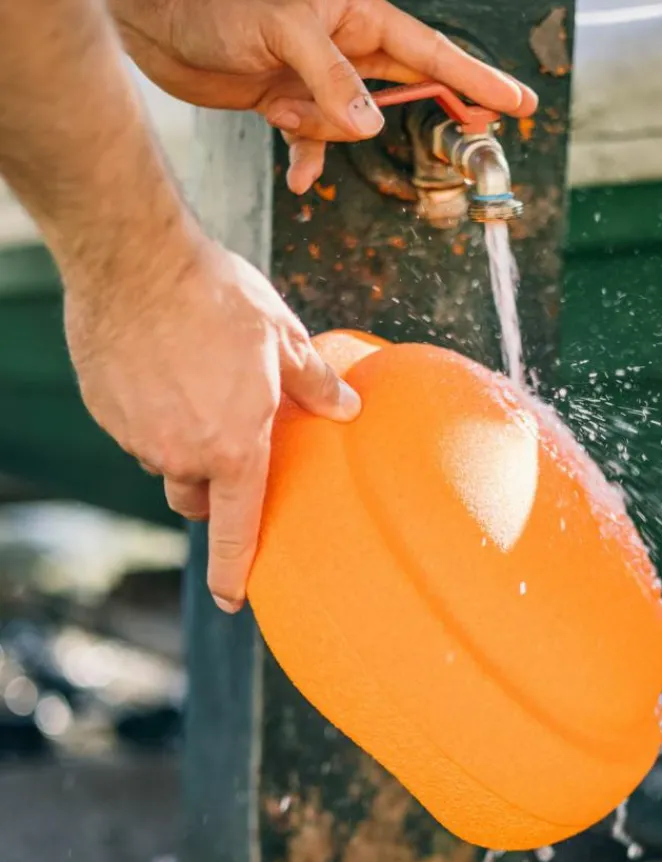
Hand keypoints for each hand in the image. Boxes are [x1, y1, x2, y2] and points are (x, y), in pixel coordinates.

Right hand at [64, 229, 360, 613]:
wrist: (137, 258)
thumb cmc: (219, 298)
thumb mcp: (284, 339)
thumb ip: (317, 385)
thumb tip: (349, 408)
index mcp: (234, 447)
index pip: (236, 529)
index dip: (233, 570)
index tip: (232, 599)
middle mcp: (182, 453)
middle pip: (196, 496)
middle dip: (212, 483)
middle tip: (229, 440)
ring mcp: (138, 434)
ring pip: (165, 460)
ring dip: (183, 441)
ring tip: (197, 385)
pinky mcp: (106, 410)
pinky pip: (135, 429)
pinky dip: (152, 414)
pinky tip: (164, 370)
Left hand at [113, 0, 537, 192]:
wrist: (153, 20)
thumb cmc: (214, 2)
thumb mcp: (282, 28)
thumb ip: (331, 79)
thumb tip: (369, 128)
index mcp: (356, 15)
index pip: (430, 52)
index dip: (476, 80)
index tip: (518, 102)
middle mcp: (344, 47)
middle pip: (405, 90)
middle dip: (428, 114)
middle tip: (471, 132)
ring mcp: (317, 80)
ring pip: (352, 127)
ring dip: (323, 132)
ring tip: (280, 108)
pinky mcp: (288, 104)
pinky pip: (316, 145)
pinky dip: (308, 161)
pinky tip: (297, 174)